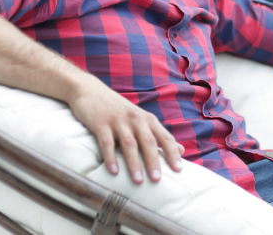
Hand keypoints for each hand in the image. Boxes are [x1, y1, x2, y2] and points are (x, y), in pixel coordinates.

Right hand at [68, 76, 183, 183]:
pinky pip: (107, 142)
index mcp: (148, 119)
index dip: (172, 153)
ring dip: (134, 163)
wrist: (91, 91)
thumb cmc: (119, 111)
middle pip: (148, 142)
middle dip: (154, 161)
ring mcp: (118, 121)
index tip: (179, 170)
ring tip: (138, 181)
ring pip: (129, 144)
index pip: (164, 137)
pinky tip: (114, 172)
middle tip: (157, 180)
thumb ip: (159, 135)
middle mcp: (136, 119)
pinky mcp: (101, 123)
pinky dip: (111, 157)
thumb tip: (181, 150)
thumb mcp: (141, 119)